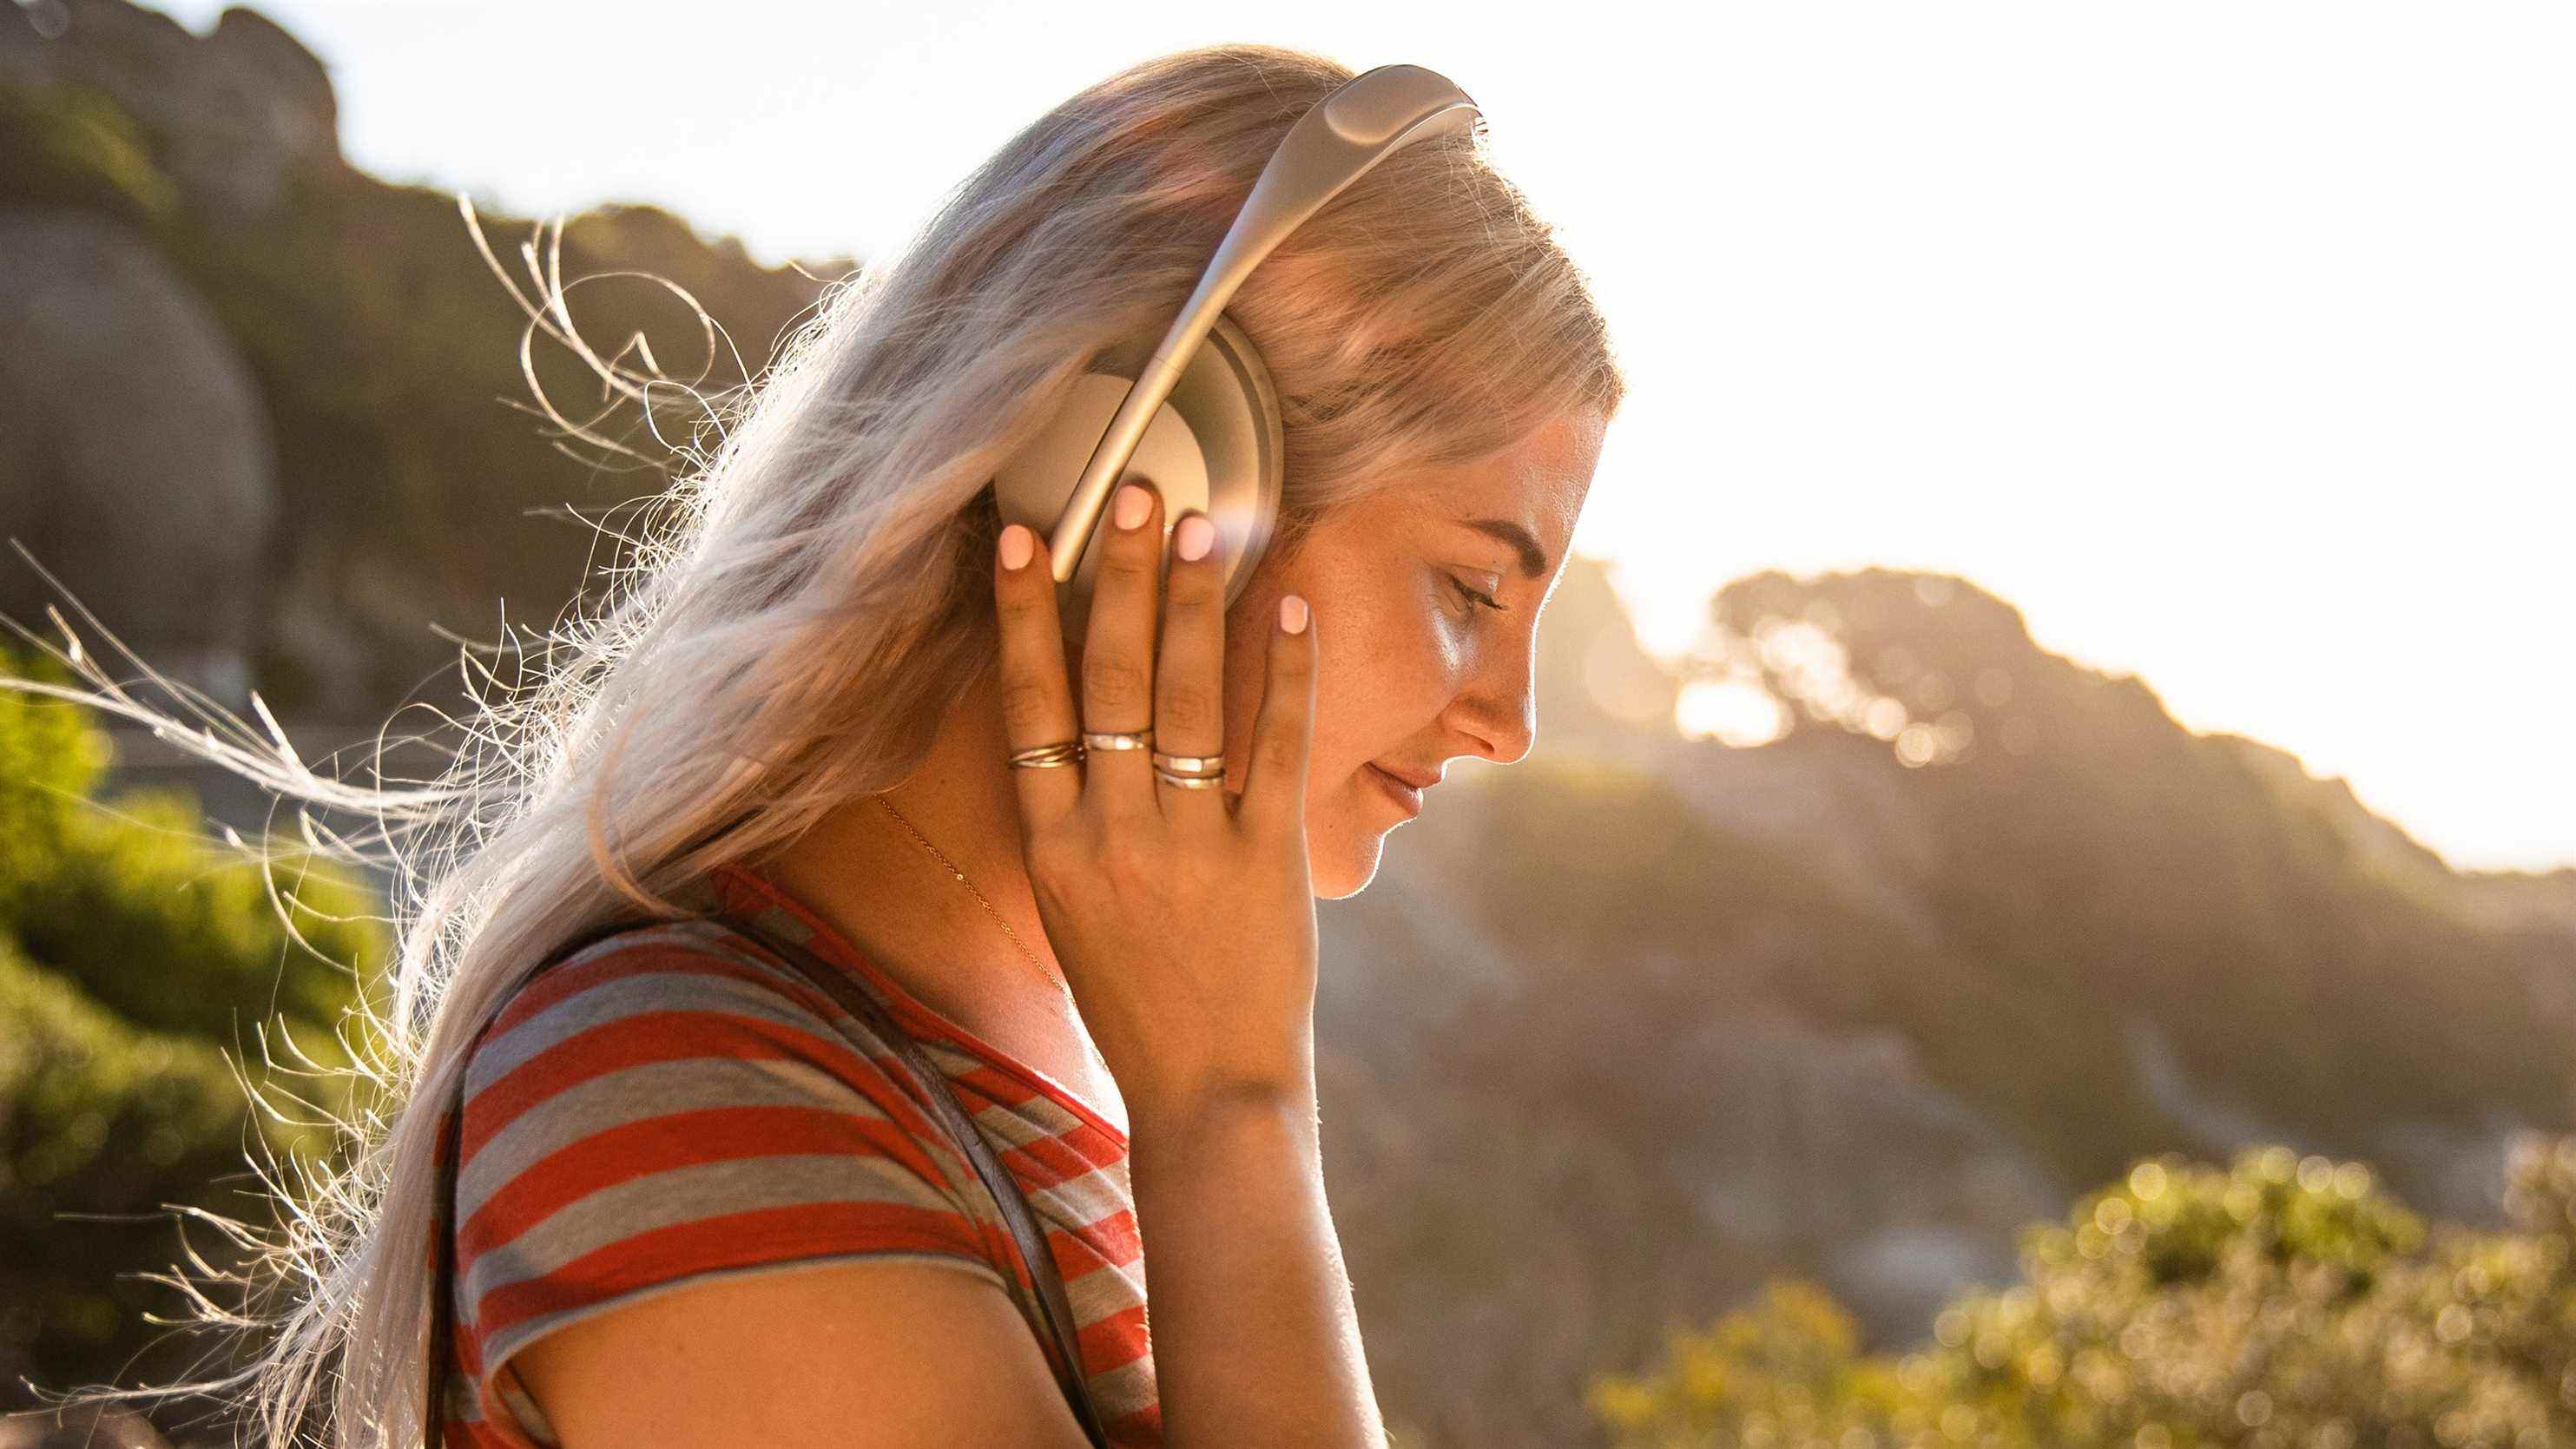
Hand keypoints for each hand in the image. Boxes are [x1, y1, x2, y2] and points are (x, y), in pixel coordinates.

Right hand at [991, 482, 1319, 1124]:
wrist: (1207, 1092)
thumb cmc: (1136, 1002)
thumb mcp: (1073, 912)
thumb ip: (1070, 824)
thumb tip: (1071, 733)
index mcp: (1052, 846)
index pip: (1028, 704)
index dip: (1023, 615)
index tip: (1022, 538)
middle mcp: (1111, 833)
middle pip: (1109, 677)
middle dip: (1120, 576)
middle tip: (1135, 494)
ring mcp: (1188, 843)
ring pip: (1185, 697)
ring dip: (1193, 603)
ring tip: (1203, 526)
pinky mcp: (1265, 859)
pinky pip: (1275, 745)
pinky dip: (1282, 671)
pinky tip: (1288, 606)